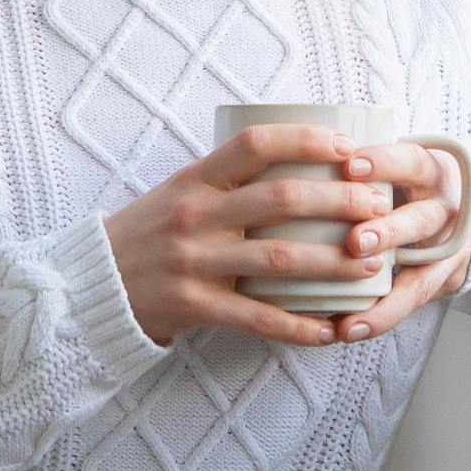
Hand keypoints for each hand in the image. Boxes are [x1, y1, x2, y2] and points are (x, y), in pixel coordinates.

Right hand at [104, 123, 395, 347]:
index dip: (307, 140)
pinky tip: (329, 330)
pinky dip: (297, 327)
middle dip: (339, 200)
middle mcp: (197, 215)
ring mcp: (195, 262)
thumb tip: (298, 157)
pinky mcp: (195, 306)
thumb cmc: (148, 232)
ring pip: (279, 258)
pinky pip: (256, 318)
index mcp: (196, 179)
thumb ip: (228, 178)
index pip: (256, 144)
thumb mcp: (180, 190)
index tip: (348, 149)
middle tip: (378, 207)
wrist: (92, 285)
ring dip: (332, 261)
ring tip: (369, 264)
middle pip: (281, 199)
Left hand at [332, 142, 470, 344]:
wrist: (469, 207)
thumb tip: (290, 151)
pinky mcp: (441, 281)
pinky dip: (381, 318)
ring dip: (384, 298)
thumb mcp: (401, 160)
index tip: (351, 165)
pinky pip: (411, 303)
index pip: (412, 161)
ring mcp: (448, 251)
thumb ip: (362, 161)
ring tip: (349, 317)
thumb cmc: (412, 180)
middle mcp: (446, 212)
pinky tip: (349, 329)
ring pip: (421, 275)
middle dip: (389, 233)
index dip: (385, 162)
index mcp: (432, 172)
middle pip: (422, 221)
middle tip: (355, 242)